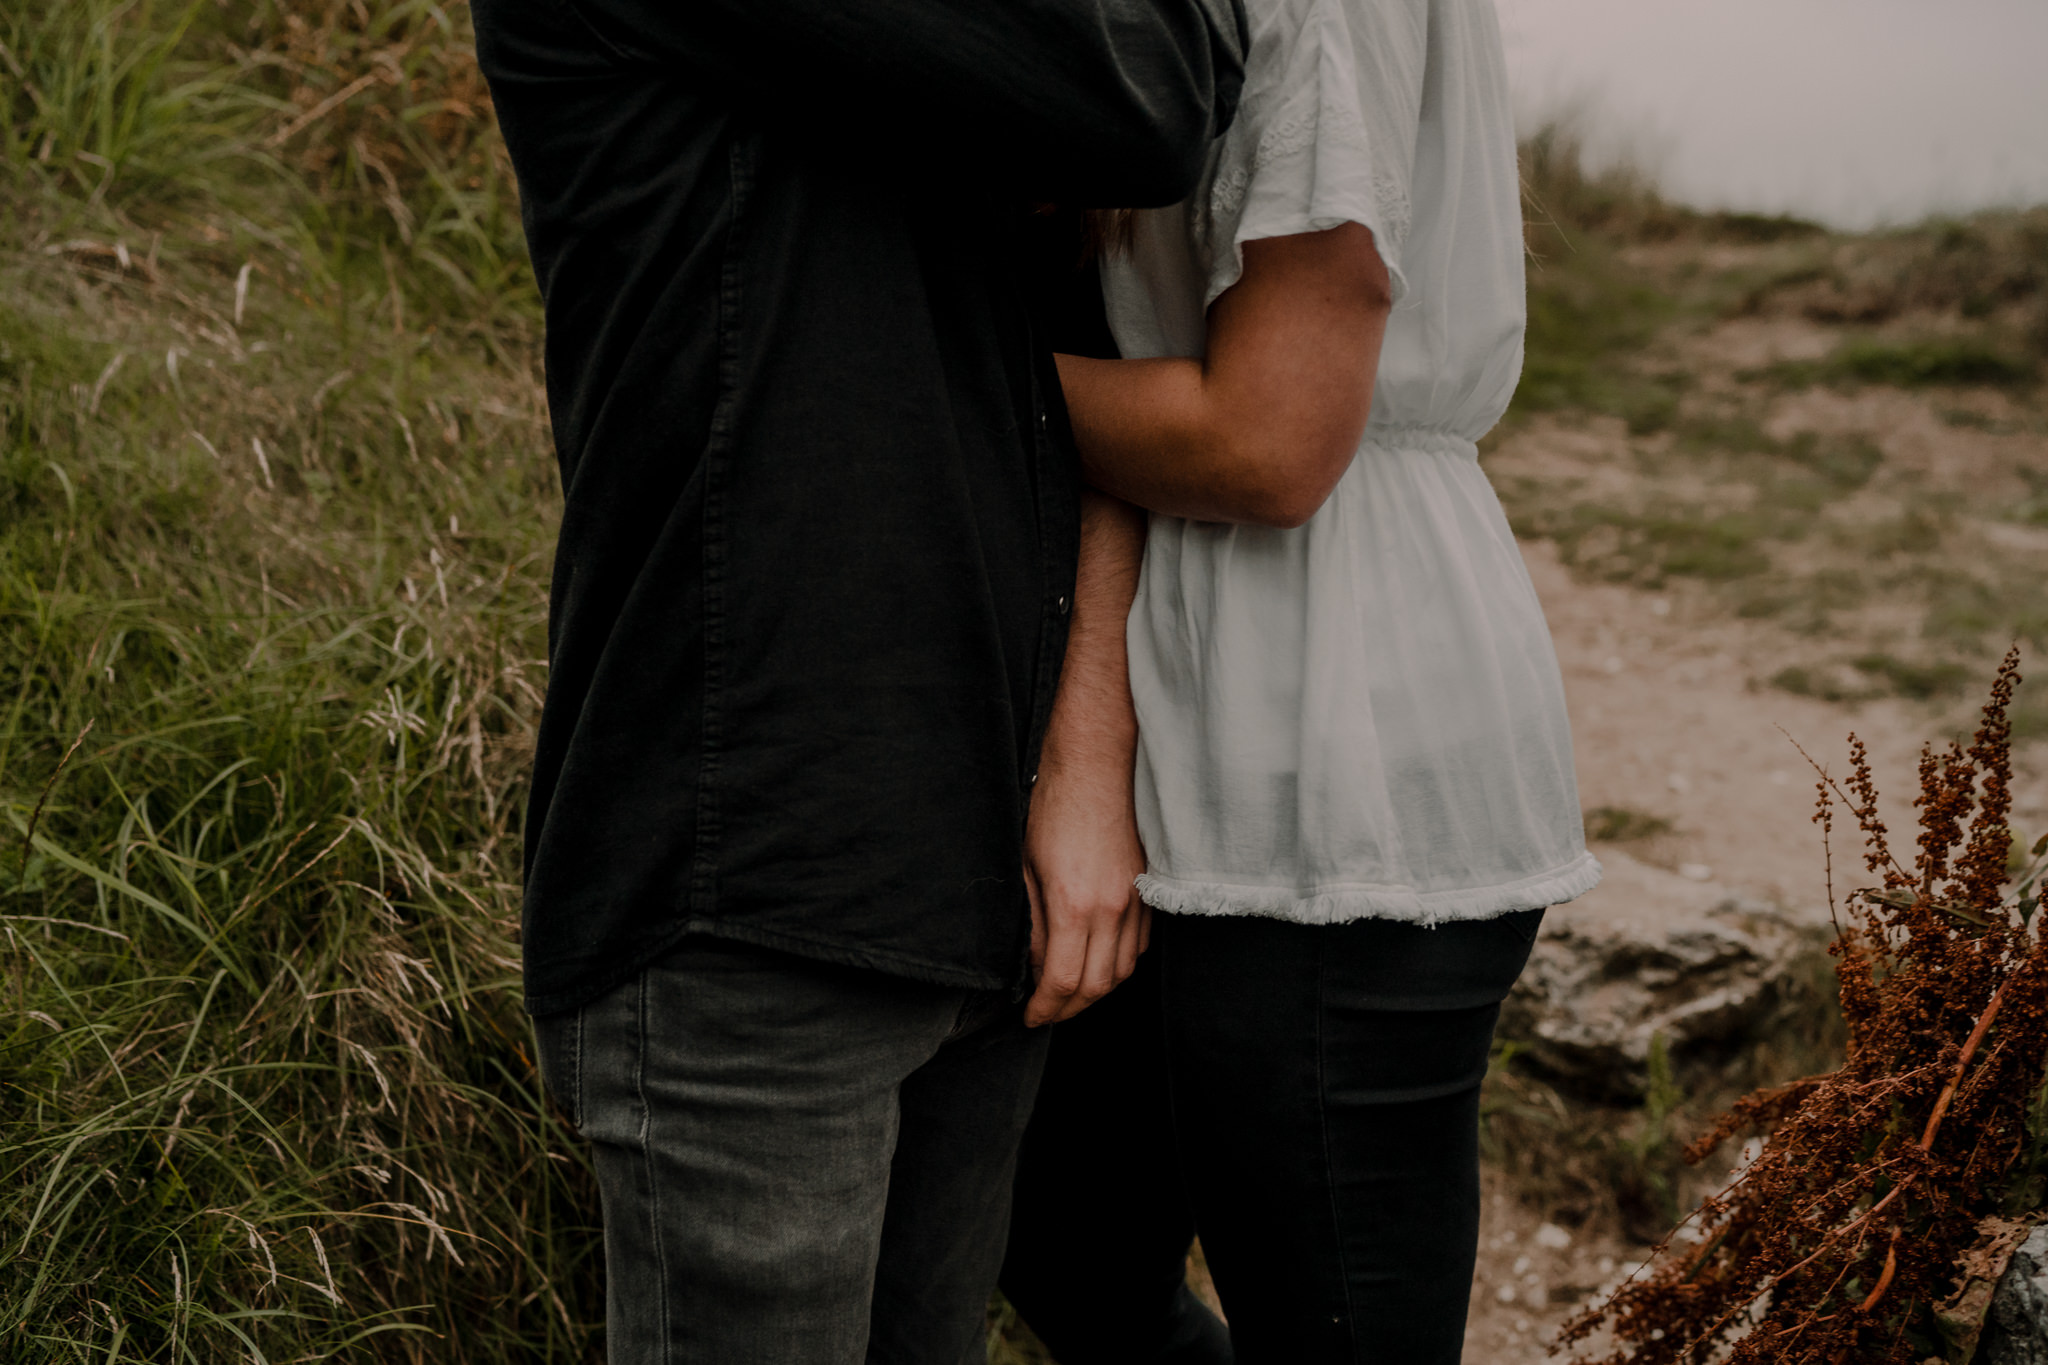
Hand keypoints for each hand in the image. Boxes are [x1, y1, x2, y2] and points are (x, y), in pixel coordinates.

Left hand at [1022, 759, 1149, 1026]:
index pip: (1062, 981)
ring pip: (1123, 971)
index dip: (1045, 1008)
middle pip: (1097, 986)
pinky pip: (1139, 945)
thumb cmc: (1055, 807)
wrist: (1097, 766)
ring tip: (1071, 994)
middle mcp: (1111, 909)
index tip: (1031, 1016)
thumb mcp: (1025, 866)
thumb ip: (1030, 921)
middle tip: (1047, 1012)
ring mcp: (1136, 900)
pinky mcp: (1149, 890)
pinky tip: (1099, 962)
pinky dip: (1119, 964)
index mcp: (1073, 904)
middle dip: (1069, 1009)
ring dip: (1097, 991)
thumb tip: (1032, 962)